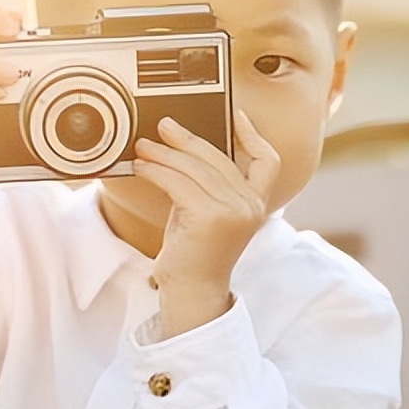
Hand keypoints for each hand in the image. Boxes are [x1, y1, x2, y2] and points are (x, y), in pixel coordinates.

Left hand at [132, 110, 279, 338]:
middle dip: (187, 140)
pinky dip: (155, 171)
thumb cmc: (196, 253)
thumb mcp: (208, 212)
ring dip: (164, 154)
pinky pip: (178, 182)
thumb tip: (180, 147)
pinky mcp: (210, 217)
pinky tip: (141, 168)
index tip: (238, 117)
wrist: (192, 291)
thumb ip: (207, 183)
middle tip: (163, 127)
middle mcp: (251, 206)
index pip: (268, 162)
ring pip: (195, 168)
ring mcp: (234, 211)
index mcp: (258, 205)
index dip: (254, 136)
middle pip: (219, 158)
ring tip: (144, 148)